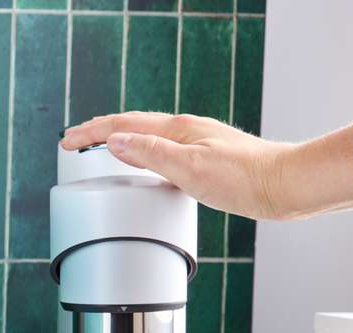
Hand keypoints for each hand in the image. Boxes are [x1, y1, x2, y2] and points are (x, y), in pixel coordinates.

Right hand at [61, 112, 297, 220]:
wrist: (284, 186)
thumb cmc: (244, 179)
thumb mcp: (189, 168)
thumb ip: (150, 154)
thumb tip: (115, 142)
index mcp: (178, 130)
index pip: (123, 126)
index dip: (92, 132)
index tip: (68, 140)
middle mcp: (187, 132)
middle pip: (133, 127)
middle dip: (100, 133)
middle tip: (75, 142)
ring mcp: (198, 144)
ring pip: (147, 138)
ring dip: (119, 142)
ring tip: (100, 150)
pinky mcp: (207, 160)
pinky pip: (162, 153)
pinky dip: (141, 155)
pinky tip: (144, 166)